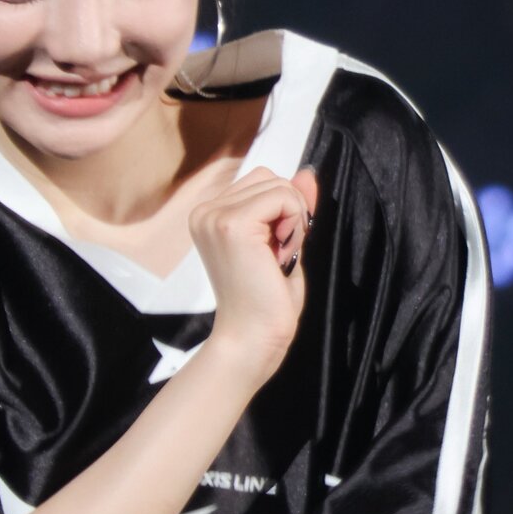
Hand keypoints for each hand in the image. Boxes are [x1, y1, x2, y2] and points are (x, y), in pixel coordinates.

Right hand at [188, 165, 319, 380]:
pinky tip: (280, 253)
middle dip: (289, 213)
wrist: (252, 340)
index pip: (262, 180)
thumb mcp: (283, 242)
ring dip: (293, 220)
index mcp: (210, 214)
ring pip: (279, 185)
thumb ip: (291, 206)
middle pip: (270, 177)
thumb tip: (307, 173)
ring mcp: (215, 216)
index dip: (283, 210)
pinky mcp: (232, 224)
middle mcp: (205, 211)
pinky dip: (295, 224)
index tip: (275, 248)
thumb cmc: (266, 302)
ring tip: (277, 257)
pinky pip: (283, 197)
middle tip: (278, 255)